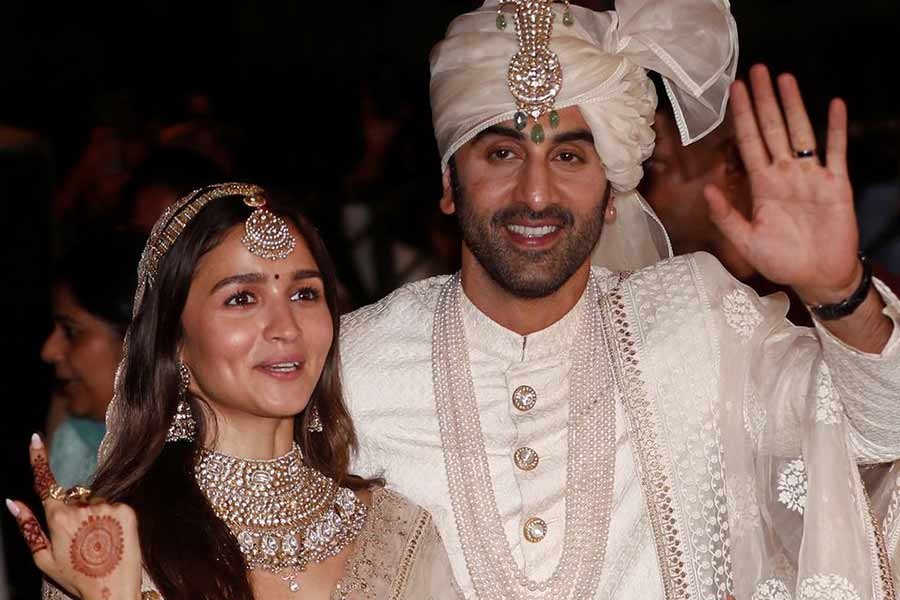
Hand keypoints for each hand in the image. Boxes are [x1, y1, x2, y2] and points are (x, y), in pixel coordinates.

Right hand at [6, 434, 141, 599]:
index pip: (46, 482)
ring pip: (96, 500)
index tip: (36, 438)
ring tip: (99, 542)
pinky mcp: (128, 508)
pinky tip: (112, 538)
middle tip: (82, 541)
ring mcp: (107, 505)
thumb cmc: (77, 579)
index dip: (39, 459)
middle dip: (75, 510)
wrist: (114, 592)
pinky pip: (114, 504)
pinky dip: (112, 517)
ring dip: (96, 514)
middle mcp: (83, 506)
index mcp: (58, 517)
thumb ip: (27, 527)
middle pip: (75, 496)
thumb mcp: (44, 559)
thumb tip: (12, 502)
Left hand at [704, 64, 859, 304]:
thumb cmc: (782, 260)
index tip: (734, 91)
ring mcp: (810, 176)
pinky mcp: (835, 184)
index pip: (748, 142)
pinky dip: (836, 129)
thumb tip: (706, 188)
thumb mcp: (746, 241)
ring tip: (784, 78)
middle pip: (772, 128)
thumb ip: (726, 216)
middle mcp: (785, 174)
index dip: (741, 117)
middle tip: (756, 71)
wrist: (817, 277)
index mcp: (762, 185)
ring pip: (800, 132)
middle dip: (763, 100)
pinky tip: (834, 105)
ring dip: (793, 105)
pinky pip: (836, 151)